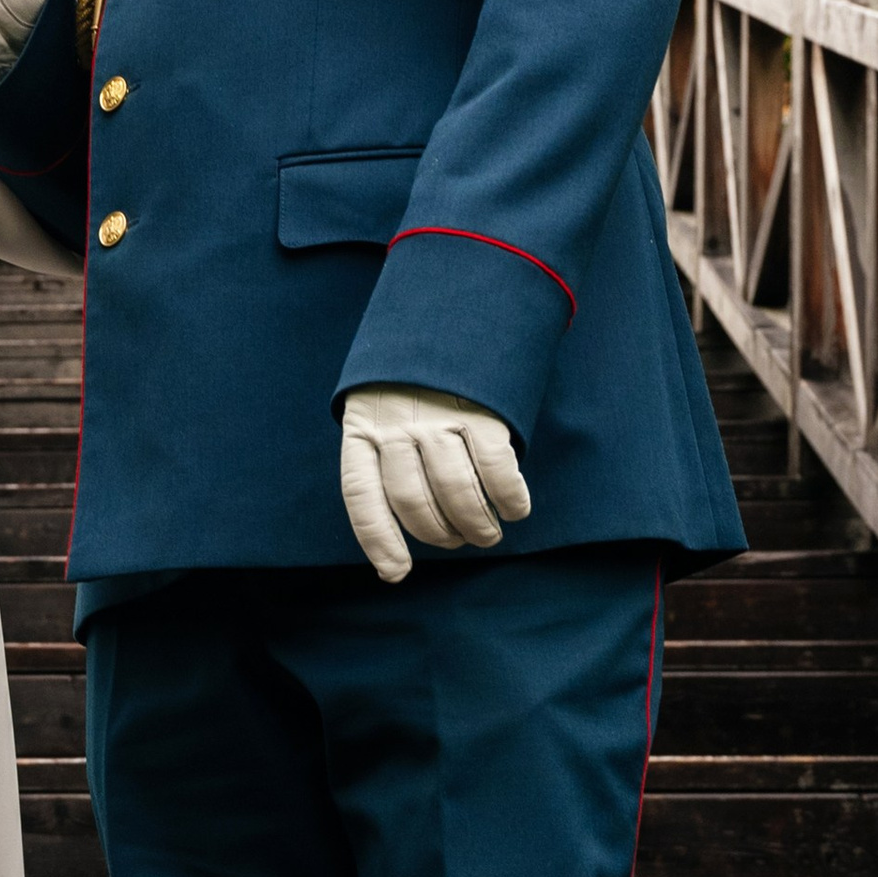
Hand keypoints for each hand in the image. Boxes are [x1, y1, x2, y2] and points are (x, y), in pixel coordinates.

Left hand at [340, 383, 531, 584]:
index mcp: (363, 425)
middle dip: (441, 534)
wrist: (455, 303)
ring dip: (477, 525)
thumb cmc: (415, 371)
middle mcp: (396, 424)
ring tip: (488, 533)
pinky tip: (515, 508)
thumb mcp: (381, 403)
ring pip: (456, 491)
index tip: (396, 573)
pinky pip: (496, 469)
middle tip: (462, 540)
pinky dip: (510, 497)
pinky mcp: (481, 409)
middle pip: (413, 501)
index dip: (379, 540)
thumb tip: (406, 519)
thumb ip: (385, 450)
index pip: (362, 495)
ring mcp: (438, 416)